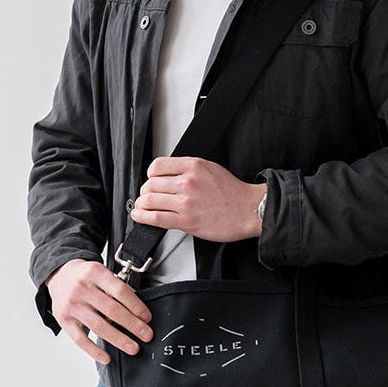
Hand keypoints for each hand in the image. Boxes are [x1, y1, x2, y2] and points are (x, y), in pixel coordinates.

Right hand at [46, 259, 153, 364]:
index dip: (136, 306)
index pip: (120, 291)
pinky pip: (80, 339)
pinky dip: (94, 350)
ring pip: (98, 326)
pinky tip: (106, 357)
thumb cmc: (85, 276)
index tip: (147, 318)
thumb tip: (137, 308)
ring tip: (133, 347)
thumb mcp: (101, 272)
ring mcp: (72, 306)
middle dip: (132, 325)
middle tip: (146, 335)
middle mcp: (82, 289)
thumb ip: (117, 287)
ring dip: (119, 339)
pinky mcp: (64, 320)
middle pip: (112, 310)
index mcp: (95, 273)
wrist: (59, 275)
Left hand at [130, 156, 263, 241]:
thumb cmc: (233, 193)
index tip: (151, 180)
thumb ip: (189, 170)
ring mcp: (186, 202)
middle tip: (146, 196)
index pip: (157, 166)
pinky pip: (156, 218)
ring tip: (142, 207)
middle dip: (145, 191)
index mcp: (193, 166)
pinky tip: (139, 216)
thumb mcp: (211, 168)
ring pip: (150, 200)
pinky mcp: (186, 220)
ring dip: (142, 204)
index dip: (151, 175)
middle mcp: (187, 182)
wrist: (248, 210)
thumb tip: (169, 176)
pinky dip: (143, 217)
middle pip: (150, 184)